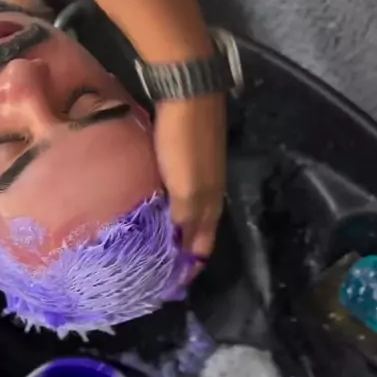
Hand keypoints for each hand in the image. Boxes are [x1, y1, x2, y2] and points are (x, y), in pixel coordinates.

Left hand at [153, 93, 225, 259]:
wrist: (189, 92)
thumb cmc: (184, 142)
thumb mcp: (184, 185)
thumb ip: (185, 216)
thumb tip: (183, 248)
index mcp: (211, 200)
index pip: (205, 242)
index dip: (193, 264)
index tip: (176, 283)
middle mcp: (212, 189)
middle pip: (203, 228)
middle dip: (189, 250)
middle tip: (168, 267)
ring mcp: (204, 171)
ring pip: (196, 210)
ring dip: (183, 228)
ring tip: (165, 242)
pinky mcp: (194, 155)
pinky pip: (187, 192)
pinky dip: (177, 206)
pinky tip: (165, 205)